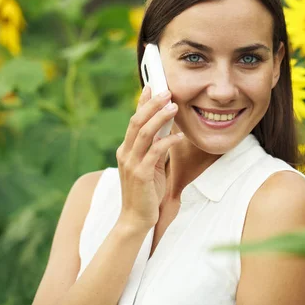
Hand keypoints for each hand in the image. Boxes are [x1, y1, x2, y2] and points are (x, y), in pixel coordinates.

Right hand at [116, 86, 183, 229]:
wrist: (136, 219)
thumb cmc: (146, 192)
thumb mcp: (150, 166)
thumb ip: (154, 148)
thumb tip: (167, 129)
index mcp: (126, 149)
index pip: (134, 120)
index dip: (142, 102)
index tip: (152, 85)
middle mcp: (125, 153)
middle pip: (137, 121)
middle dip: (152, 104)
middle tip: (167, 91)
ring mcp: (131, 164)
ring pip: (144, 133)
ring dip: (159, 117)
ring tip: (173, 106)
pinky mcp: (141, 175)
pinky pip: (155, 152)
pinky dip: (168, 141)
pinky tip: (179, 136)